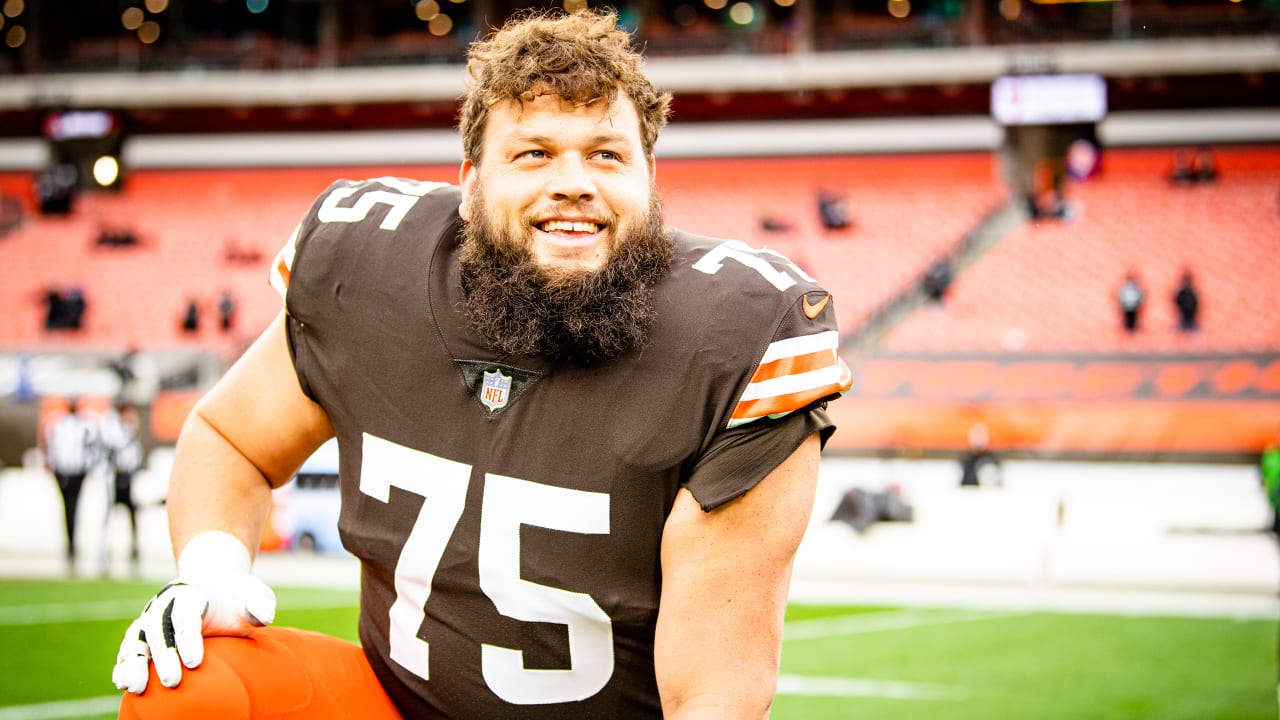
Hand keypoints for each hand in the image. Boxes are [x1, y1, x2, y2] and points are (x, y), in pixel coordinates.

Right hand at [111, 532, 276, 693]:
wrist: (214, 585)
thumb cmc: (236, 597)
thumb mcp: (253, 594)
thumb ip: (259, 604)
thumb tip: (262, 618)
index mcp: (192, 593)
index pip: (187, 616)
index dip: (189, 639)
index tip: (194, 664)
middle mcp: (166, 603)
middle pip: (159, 629)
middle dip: (164, 657)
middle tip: (173, 683)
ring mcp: (151, 616)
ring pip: (137, 638)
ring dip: (133, 663)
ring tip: (134, 688)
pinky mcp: (143, 631)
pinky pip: (129, 647)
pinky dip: (124, 663)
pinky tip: (122, 683)